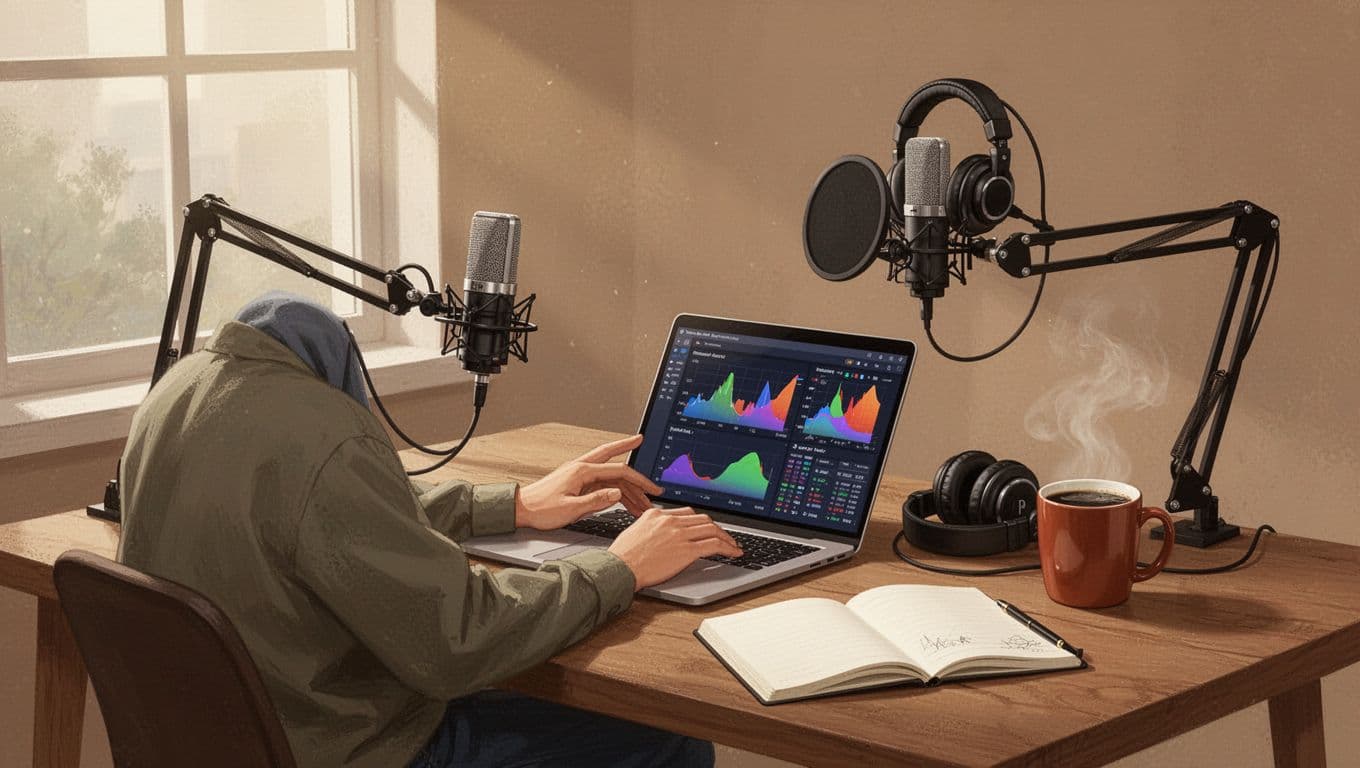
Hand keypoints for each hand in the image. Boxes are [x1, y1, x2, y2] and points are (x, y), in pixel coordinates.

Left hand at [515, 435, 662, 530]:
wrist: (521, 509)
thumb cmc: (541, 509)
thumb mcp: (570, 509)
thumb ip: (596, 500)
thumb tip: (617, 493)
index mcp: (581, 471)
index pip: (618, 471)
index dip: (638, 481)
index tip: (652, 489)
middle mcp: (581, 468)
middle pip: (613, 459)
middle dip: (631, 458)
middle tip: (647, 460)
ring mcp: (579, 474)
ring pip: (609, 476)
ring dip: (626, 488)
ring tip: (642, 502)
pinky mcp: (576, 482)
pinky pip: (601, 483)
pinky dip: (614, 491)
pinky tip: (623, 500)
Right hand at [608, 507, 742, 589]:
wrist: (619, 568)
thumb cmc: (622, 556)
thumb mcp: (635, 532)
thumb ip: (651, 528)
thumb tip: (662, 536)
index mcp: (657, 514)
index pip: (687, 513)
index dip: (701, 522)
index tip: (708, 528)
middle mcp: (670, 521)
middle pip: (702, 519)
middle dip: (717, 528)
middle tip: (725, 537)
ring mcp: (679, 534)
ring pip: (711, 529)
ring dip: (726, 538)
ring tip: (733, 546)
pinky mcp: (686, 550)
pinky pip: (713, 545)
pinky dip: (727, 548)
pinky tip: (733, 553)